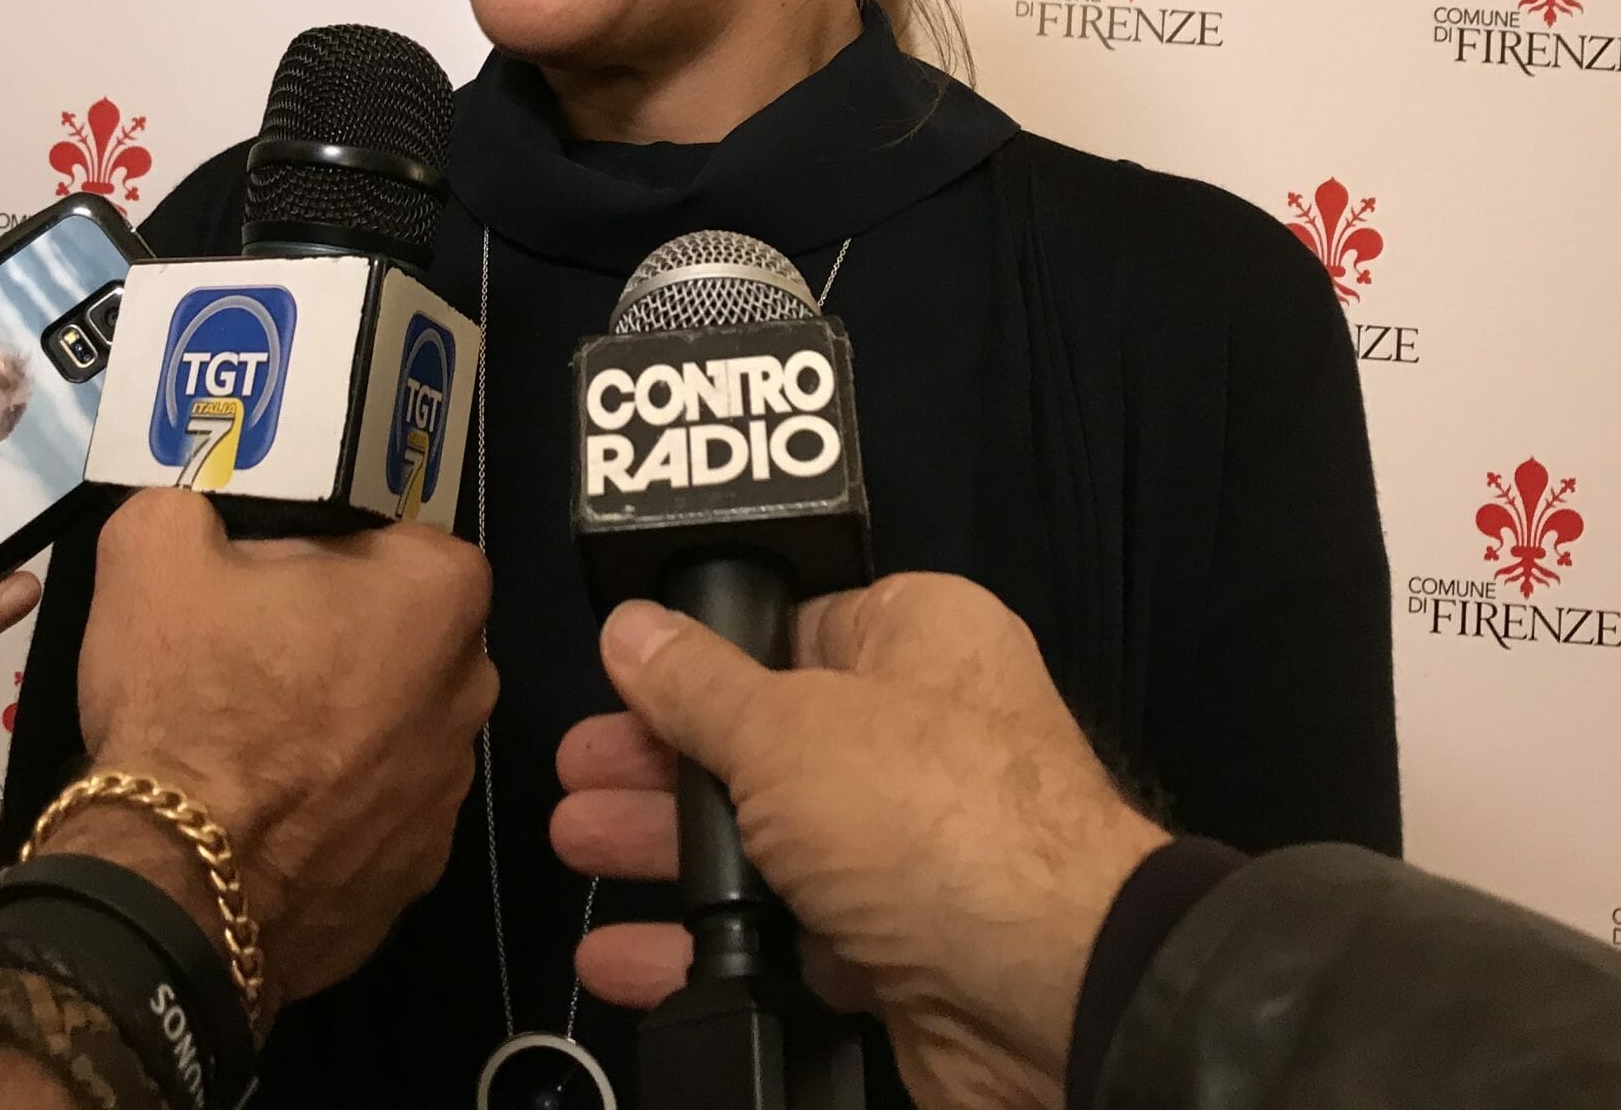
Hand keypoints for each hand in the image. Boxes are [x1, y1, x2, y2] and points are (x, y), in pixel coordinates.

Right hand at [57, 492, 495, 1013]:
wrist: (174, 889)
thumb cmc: (188, 700)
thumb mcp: (153, 550)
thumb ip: (192, 505)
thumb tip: (201, 517)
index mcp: (440, 593)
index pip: (399, 538)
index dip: (329, 552)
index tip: (270, 576)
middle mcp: (472, 689)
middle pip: (404, 636)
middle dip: (345, 638)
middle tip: (255, 655)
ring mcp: (449, 792)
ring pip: (394, 729)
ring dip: (341, 730)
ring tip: (251, 746)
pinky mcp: (415, 875)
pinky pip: (374, 816)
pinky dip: (331, 814)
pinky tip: (266, 819)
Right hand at [551, 573, 1167, 1109]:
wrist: (1044, 994)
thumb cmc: (927, 814)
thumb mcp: (784, 729)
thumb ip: (695, 687)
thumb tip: (629, 627)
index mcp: (918, 641)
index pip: (793, 629)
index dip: (701, 658)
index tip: (619, 683)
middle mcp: (921, 737)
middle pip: (763, 742)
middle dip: (661, 764)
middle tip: (576, 776)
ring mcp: (909, 852)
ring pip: (766, 844)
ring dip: (667, 851)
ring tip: (577, 848)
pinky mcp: (897, 951)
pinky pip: (782, 938)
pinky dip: (705, 946)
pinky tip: (625, 955)